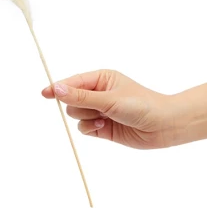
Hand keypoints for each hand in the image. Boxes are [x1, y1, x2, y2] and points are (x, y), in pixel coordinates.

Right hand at [41, 69, 174, 148]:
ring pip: (76, 115)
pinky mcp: (101, 126)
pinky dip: (91, 129)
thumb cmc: (140, 105)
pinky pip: (83, 128)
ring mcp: (99, 110)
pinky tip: (105, 127)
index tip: (44, 93)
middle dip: (81, 106)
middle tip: (98, 109)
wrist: (163, 126)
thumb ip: (81, 96)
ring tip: (105, 118)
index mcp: (100, 78)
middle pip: (71, 100)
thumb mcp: (109, 99)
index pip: (73, 82)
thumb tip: (57, 88)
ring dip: (88, 118)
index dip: (58, 87)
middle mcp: (97, 93)